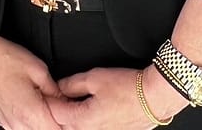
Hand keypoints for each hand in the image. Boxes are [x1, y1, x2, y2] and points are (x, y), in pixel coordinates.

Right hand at [0, 28, 63, 129]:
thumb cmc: (5, 59)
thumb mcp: (40, 70)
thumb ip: (56, 91)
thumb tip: (65, 102)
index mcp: (30, 113)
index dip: (66, 121)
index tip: (68, 110)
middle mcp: (16, 123)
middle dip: (54, 121)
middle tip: (56, 103)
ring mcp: (6, 123)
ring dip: (40, 121)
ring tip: (42, 101)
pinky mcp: (0, 119)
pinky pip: (19, 127)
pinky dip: (27, 120)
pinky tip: (29, 103)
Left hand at [47, 67, 183, 128]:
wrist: (154, 97)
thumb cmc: (128, 88)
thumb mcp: (95, 78)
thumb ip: (72, 83)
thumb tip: (59, 86)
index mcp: (81, 120)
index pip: (54, 112)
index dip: (49, 98)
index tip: (47, 89)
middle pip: (62, 124)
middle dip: (57, 110)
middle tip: (58, 94)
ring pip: (75, 128)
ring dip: (71, 116)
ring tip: (74, 100)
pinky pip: (89, 129)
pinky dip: (84, 120)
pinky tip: (88, 107)